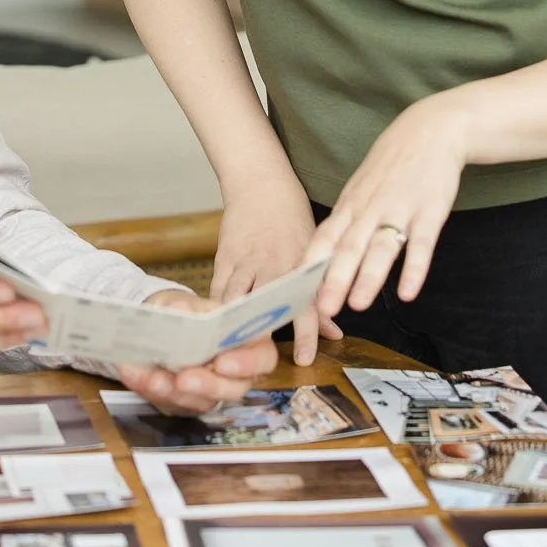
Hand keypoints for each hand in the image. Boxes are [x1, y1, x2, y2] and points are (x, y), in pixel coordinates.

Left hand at [112, 290, 279, 414]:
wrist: (160, 323)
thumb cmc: (183, 310)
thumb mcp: (183, 300)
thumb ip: (184, 306)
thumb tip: (181, 311)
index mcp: (245, 339)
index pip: (262, 356)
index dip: (247, 363)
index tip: (222, 362)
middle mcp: (234, 371)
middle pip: (234, 388)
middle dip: (207, 384)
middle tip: (184, 378)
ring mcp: (211, 390)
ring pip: (201, 401)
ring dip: (173, 391)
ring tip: (151, 378)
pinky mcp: (186, 401)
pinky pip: (170, 402)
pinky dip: (149, 389)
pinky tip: (133, 374)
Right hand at [211, 172, 318, 366]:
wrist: (260, 182)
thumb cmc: (292, 219)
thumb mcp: (314, 251)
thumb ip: (320, 293)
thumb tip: (335, 332)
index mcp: (299, 265)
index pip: (305, 304)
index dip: (305, 333)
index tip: (303, 359)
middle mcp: (273, 265)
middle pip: (267, 306)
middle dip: (261, 337)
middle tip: (256, 363)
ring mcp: (246, 262)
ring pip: (236, 300)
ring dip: (233, 327)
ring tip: (228, 354)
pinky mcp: (224, 259)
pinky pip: (218, 290)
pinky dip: (215, 310)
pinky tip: (212, 329)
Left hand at [307, 96, 467, 337]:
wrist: (430, 130)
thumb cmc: (391, 166)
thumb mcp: (360, 190)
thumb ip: (345, 224)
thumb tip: (321, 260)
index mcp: (350, 206)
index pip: (323, 239)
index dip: (309, 268)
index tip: (296, 295)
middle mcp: (370, 209)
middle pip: (348, 247)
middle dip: (333, 280)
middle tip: (321, 311)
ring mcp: (400, 209)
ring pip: (381, 247)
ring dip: (369, 277)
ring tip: (358, 305)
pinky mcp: (430, 211)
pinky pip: (421, 243)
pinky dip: (415, 268)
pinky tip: (408, 292)